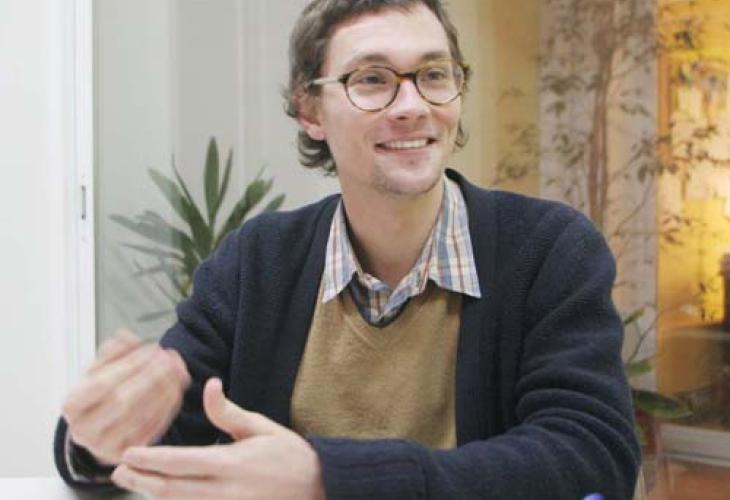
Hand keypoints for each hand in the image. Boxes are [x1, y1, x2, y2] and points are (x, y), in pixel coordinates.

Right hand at [62, 330, 190, 463]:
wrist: (98, 428)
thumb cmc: (99, 395)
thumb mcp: (99, 370)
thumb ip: (114, 352)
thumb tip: (126, 336)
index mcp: (72, 406)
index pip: (101, 384)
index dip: (129, 364)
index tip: (152, 347)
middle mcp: (84, 431)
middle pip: (122, 402)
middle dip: (150, 376)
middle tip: (169, 358)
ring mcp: (105, 447)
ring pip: (141, 417)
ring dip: (164, 390)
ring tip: (178, 369)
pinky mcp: (128, 454)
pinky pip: (152, 429)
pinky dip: (168, 407)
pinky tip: (177, 388)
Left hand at [111, 378, 324, 499]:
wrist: (317, 486)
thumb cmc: (289, 455)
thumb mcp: (260, 426)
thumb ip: (228, 411)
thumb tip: (210, 385)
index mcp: (232, 463)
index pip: (181, 462)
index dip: (150, 460)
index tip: (129, 455)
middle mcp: (225, 491)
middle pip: (173, 489)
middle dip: (142, 481)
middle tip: (118, 473)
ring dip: (154, 494)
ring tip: (133, 483)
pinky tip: (164, 497)